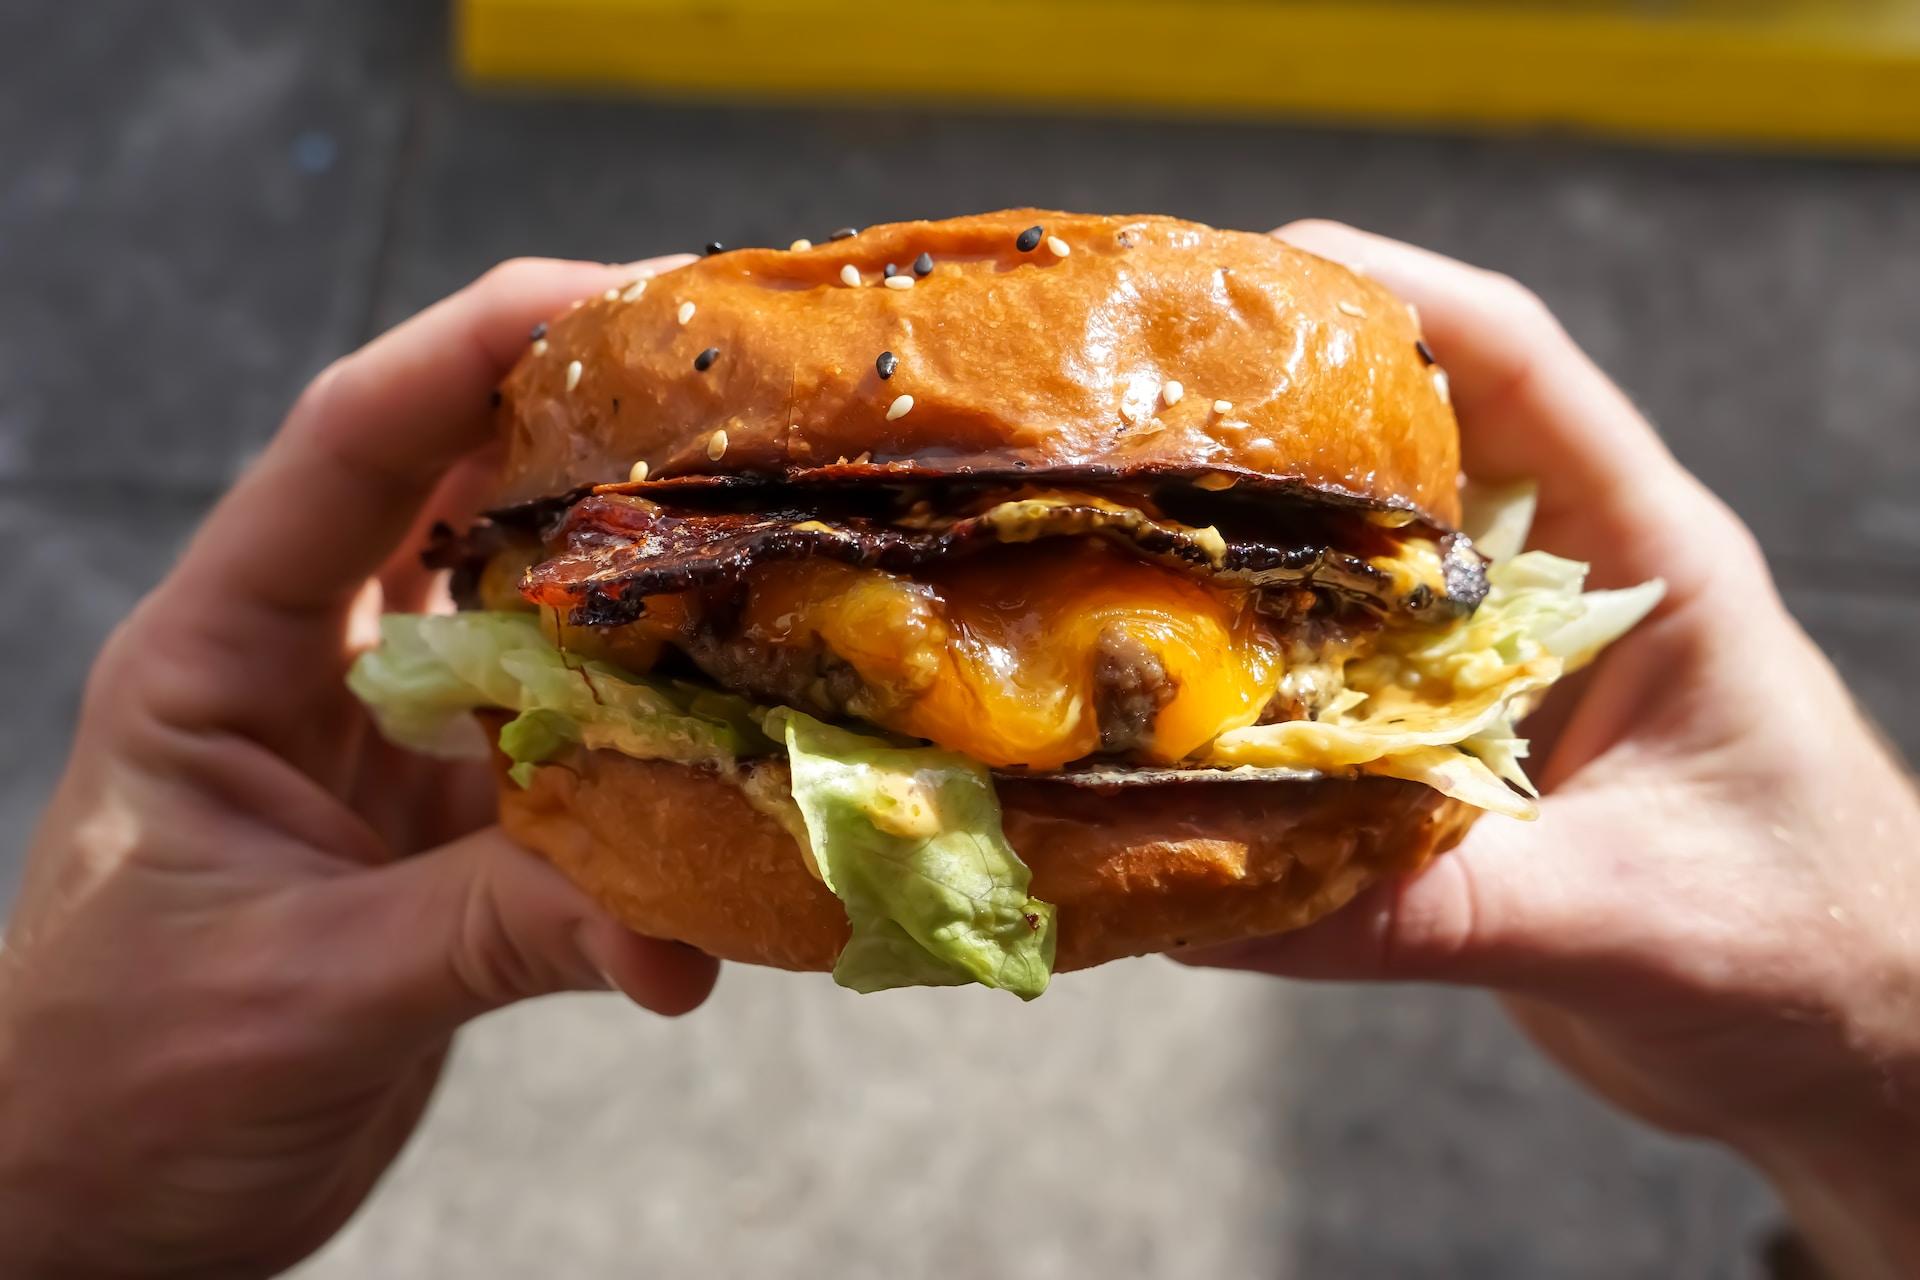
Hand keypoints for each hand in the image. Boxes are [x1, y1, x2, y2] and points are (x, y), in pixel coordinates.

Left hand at [0, 257, 717, 1276]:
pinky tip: (740, 743)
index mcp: (219, 655)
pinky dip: (650, 738)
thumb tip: (687, 934)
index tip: (624, 296)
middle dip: (593, 426)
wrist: (100, 1215)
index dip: (479, 350)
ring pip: (526, 606)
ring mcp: (384, 741)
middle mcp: (307, 667)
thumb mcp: (304, 993)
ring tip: (777, 531)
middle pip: (455, 490)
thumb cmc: (119, 1094)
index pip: (348, 447)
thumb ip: (497, 932)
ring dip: (640, 575)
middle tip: (746, 397)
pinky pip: (568, 742)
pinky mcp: (446, 822)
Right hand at [1184, 223, 1919, 1279]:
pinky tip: (1178, 709)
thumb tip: (1220, 897)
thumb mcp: (1623, 917)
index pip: (1521, 372)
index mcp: (1648, 562)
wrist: (1852, 1048)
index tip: (1259, 271)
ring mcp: (1515, 674)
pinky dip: (1270, 689)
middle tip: (1140, 409)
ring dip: (1261, 558)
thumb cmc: (1810, 951)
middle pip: (1417, 448)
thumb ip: (1431, 906)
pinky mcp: (1476, 756)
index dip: (1395, 297)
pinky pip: (1351, 692)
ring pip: (1369, 574)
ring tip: (1123, 542)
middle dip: (1284, 418)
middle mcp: (1570, 594)